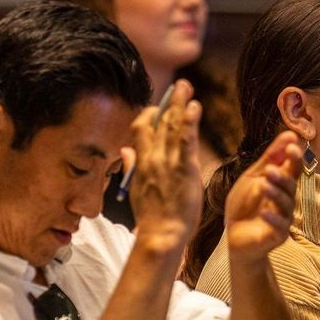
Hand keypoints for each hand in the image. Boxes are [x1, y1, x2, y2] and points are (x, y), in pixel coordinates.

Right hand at [128, 79, 203, 245]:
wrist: (161, 235)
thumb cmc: (152, 218)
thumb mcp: (136, 190)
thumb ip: (132, 167)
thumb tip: (126, 151)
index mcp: (141, 163)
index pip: (142, 130)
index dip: (151, 115)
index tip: (161, 107)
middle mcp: (152, 158)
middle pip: (159, 123)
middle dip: (169, 102)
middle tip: (180, 84)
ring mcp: (167, 162)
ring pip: (172, 126)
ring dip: (180, 103)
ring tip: (187, 86)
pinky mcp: (183, 169)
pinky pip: (185, 140)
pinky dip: (189, 122)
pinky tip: (194, 107)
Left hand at [225, 131, 301, 263]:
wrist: (235, 236)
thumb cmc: (245, 205)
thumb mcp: (253, 177)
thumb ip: (270, 158)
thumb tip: (289, 134)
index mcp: (281, 184)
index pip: (293, 168)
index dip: (294, 157)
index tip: (292, 145)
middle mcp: (286, 200)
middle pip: (290, 186)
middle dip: (282, 176)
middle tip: (270, 169)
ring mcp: (284, 218)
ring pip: (285, 204)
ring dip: (275, 193)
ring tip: (264, 185)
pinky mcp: (278, 235)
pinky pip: (279, 226)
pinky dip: (272, 218)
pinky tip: (264, 211)